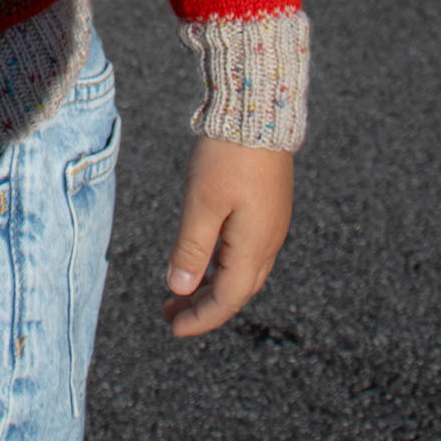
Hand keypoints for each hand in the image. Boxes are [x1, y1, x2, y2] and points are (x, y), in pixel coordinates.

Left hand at [162, 135, 292, 337]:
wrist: (258, 111)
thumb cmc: (228, 155)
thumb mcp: (202, 203)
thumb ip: (192, 249)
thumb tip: (181, 290)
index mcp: (255, 247)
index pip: (227, 299)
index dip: (200, 318)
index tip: (173, 329)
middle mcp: (268, 242)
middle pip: (236, 290)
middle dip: (203, 306)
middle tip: (169, 313)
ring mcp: (271, 225)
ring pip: (241, 270)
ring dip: (211, 284)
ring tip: (179, 291)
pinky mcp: (267, 207)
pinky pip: (245, 250)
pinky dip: (221, 263)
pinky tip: (202, 257)